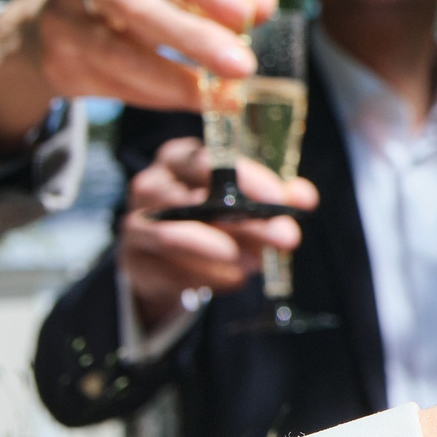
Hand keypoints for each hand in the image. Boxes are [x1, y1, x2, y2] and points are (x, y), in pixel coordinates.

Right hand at [0, 0, 275, 148]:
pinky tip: (200, 102)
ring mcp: (63, 17)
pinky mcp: (59, 60)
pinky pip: (114, 82)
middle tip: (243, 64)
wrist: (61, 23)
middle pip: (134, 4)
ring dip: (177, 78)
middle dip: (193, 36)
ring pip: (118, 51)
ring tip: (227, 94)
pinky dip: (162, 94)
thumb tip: (264, 3)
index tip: (243, 12)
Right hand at [118, 139, 317, 331]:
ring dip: (222, 252)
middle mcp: (150, 185)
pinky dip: (208, 278)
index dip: (247, 178)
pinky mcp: (132, 261)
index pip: (208, 159)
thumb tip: (303, 197)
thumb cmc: (217, 218)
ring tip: (255, 263)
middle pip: (192, 199)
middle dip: (245, 221)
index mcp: (179, 159)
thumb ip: (278, 196)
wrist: (172, 260)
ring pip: (173, 236)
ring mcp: (135, 223)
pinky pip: (169, 272)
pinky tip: (234, 278)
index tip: (280, 199)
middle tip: (286, 238)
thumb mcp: (251, 202)